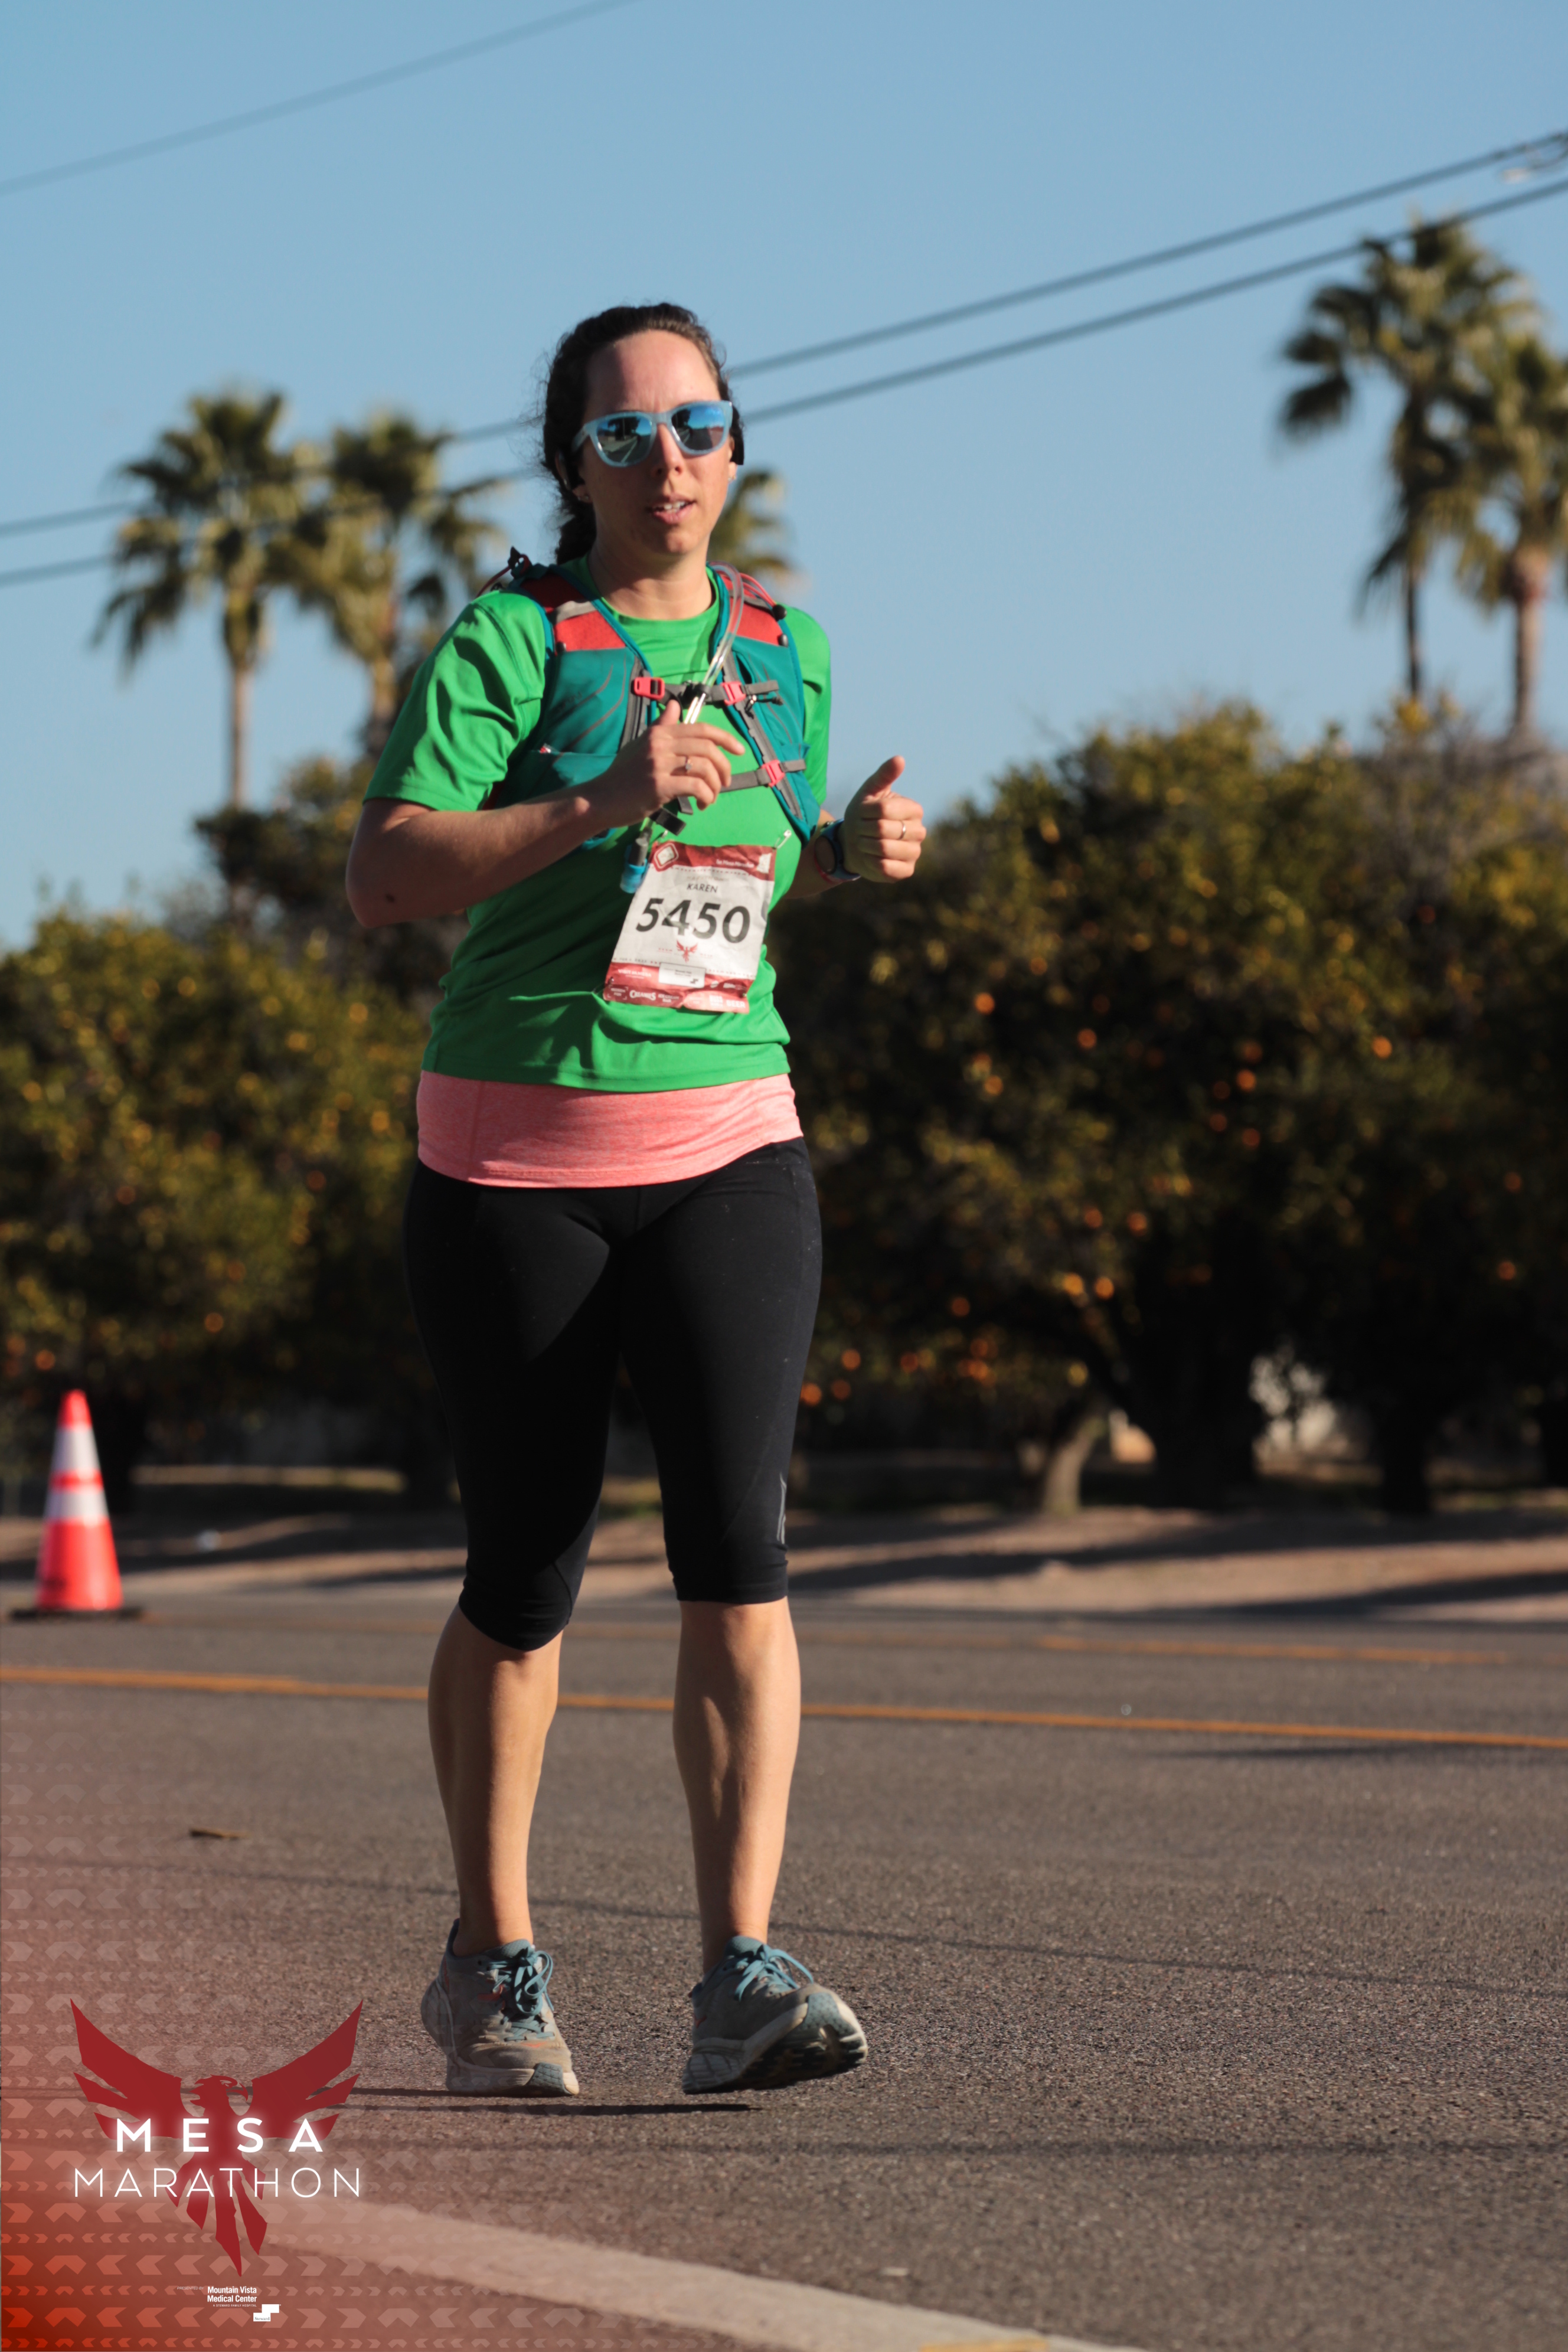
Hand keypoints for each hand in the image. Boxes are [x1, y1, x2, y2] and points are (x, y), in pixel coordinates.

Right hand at [581, 698, 738, 829]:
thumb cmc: (622, 776)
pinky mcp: (659, 786)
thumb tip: (675, 706)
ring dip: (715, 786)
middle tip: (725, 782)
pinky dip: (706, 796)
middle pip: (707, 748)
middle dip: (724, 766)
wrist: (600, 799)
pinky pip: (696, 786)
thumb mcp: (641, 745)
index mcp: (659, 733)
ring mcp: (659, 764)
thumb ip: (661, 727)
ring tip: (711, 798)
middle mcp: (660, 743)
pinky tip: (702, 805)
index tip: (739, 750)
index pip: (701, 728)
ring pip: (704, 768)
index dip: (725, 738)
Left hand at [841, 757, 923, 879]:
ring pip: (884, 849)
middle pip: (883, 829)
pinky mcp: (906, 871)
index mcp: (914, 810)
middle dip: (863, 830)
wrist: (854, 844)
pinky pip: (887, 868)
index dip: (865, 812)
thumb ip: (884, 775)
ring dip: (865, 846)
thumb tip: (900, 759)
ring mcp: (914, 852)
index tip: (862, 813)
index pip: (884, 809)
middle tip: (861, 830)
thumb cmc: (863, 815)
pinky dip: (871, 862)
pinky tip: (869, 857)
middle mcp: (919, 831)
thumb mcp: (869, 792)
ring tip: (864, 842)